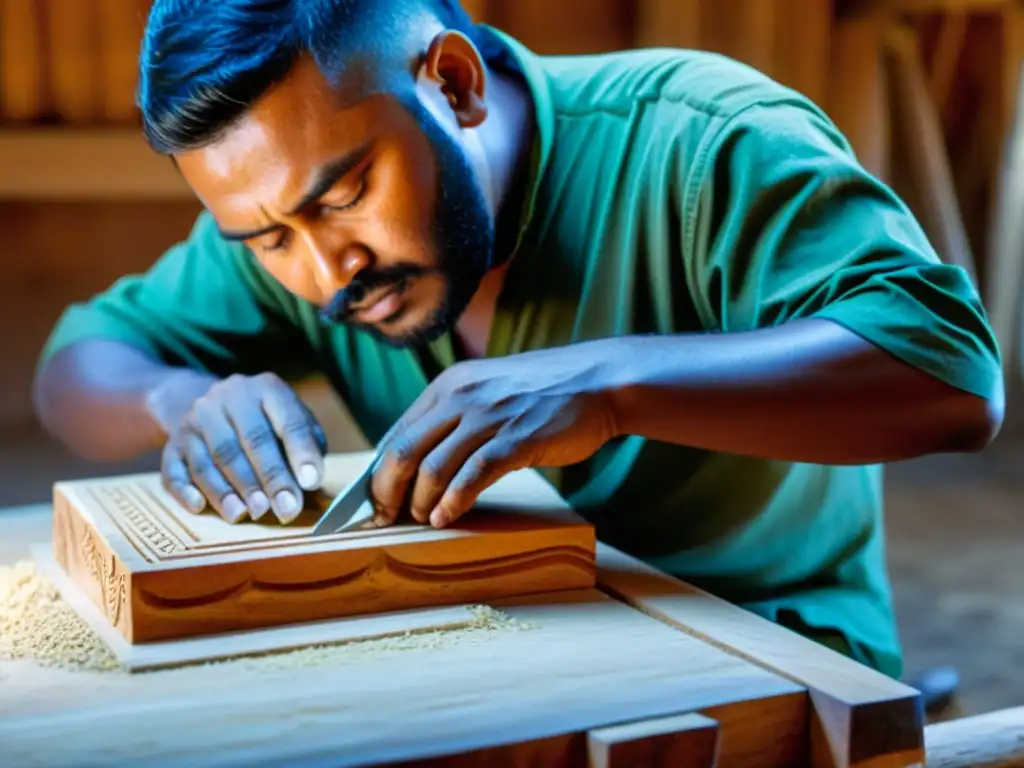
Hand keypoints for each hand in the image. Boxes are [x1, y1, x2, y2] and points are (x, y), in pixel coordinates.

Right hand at [159, 372, 328, 523]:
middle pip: (251, 441)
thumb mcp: (292, 421)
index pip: (289, 421)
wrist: (207, 403)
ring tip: (249, 514)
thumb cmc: (265, 422)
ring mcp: (195, 419)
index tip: (311, 483)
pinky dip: (187, 490)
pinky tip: (200, 507)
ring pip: (214, 458)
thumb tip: (311, 482)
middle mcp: (228, 397)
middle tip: (286, 510)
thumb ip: (307, 445)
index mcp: (266, 388)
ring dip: (231, 490)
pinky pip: (175, 469)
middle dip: (271, 479)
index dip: (302, 453)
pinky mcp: (173, 442)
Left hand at [370, 347, 619, 528]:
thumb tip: (423, 461)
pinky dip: (454, 502)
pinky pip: (473, 475)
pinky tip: (447, 518)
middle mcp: (461, 397)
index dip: (379, 472)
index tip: (374, 502)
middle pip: (404, 451)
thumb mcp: (488, 391)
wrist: (599, 383)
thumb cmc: (544, 394)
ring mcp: (489, 417)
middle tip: (385, 519)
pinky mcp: (517, 439)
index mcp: (449, 386)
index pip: (397, 433)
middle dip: (387, 491)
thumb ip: (456, 417)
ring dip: (421, 502)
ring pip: (433, 467)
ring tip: (422, 520)